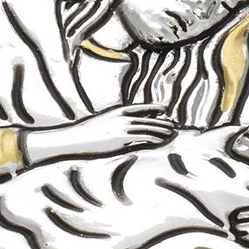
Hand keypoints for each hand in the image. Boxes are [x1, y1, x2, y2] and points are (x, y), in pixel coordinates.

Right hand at [27, 105, 175, 161]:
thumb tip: (124, 128)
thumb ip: (115, 122)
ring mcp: (123, 128)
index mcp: (118, 111)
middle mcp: (123, 117)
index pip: (140, 107)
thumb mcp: (103, 121)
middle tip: (172, 125)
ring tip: (171, 133)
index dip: (153, 108)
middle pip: (147, 118)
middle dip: (161, 121)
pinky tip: (160, 141)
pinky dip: (153, 139)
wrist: (76, 138)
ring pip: (148, 128)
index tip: (164, 109)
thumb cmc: (87, 132)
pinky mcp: (122, 139)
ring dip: (161, 130)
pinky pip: (142, 138)